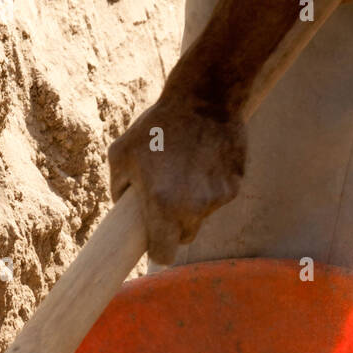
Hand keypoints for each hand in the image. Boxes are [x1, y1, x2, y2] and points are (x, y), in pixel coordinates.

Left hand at [108, 86, 245, 265]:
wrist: (204, 97)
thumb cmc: (156, 126)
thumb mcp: (121, 153)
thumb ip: (118, 188)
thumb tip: (121, 209)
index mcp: (162, 205)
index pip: (163, 255)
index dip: (158, 251)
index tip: (155, 243)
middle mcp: (192, 207)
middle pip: (184, 237)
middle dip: (175, 224)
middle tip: (168, 198)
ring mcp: (217, 198)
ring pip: (202, 216)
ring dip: (194, 203)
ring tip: (186, 170)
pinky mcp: (235, 186)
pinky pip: (220, 197)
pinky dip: (212, 186)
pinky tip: (205, 161)